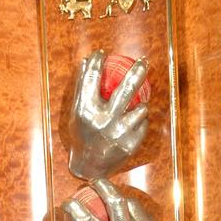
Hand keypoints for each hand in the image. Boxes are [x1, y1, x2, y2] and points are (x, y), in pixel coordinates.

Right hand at [60, 178, 162, 220]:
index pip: (86, 220)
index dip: (73, 206)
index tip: (67, 202)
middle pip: (115, 200)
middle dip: (102, 185)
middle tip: (93, 182)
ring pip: (129, 203)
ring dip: (117, 198)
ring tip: (109, 200)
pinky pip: (141, 213)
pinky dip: (130, 210)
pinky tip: (124, 212)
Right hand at [68, 50, 148, 179]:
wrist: (89, 167)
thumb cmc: (82, 135)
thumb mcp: (77, 112)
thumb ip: (82, 87)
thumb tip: (89, 60)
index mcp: (86, 111)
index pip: (93, 78)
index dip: (98, 62)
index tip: (102, 53)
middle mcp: (103, 121)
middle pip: (125, 90)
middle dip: (137, 72)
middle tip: (144, 60)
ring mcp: (118, 134)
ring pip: (139, 109)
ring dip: (140, 105)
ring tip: (137, 106)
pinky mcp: (130, 145)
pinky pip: (142, 125)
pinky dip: (140, 121)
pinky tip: (134, 123)